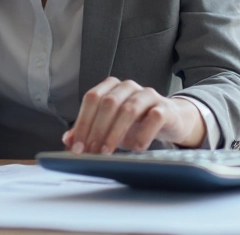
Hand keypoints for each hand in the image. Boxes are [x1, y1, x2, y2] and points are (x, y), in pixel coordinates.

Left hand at [62, 77, 204, 153]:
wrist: (170, 120)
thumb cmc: (136, 123)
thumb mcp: (110, 127)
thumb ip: (89, 131)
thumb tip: (68, 140)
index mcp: (112, 87)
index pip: (92, 99)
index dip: (82, 123)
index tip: (78, 147)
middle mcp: (128, 87)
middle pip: (108, 103)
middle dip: (97, 129)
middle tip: (91, 152)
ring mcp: (148, 95)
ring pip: (128, 109)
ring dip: (115, 133)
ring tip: (108, 152)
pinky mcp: (165, 107)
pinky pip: (154, 117)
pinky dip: (143, 134)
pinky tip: (136, 148)